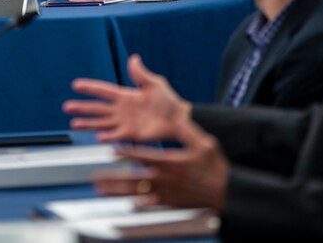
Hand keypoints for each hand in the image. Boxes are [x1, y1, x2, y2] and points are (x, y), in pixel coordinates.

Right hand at [63, 54, 191, 141]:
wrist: (179, 119)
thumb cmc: (168, 101)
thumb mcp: (154, 84)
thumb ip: (141, 74)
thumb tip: (133, 58)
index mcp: (125, 96)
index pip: (103, 91)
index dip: (90, 88)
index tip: (76, 85)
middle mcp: (121, 110)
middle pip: (97, 108)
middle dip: (82, 108)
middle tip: (67, 107)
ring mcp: (124, 123)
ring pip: (101, 123)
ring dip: (88, 123)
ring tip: (74, 124)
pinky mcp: (131, 135)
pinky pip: (115, 136)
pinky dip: (107, 137)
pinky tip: (98, 137)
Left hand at [94, 120, 228, 210]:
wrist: (226, 193)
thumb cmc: (216, 168)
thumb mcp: (204, 144)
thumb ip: (187, 132)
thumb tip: (178, 117)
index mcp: (169, 162)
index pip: (142, 156)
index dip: (126, 153)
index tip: (113, 150)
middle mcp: (163, 179)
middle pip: (132, 178)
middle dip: (113, 178)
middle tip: (96, 177)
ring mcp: (165, 193)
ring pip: (136, 192)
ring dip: (117, 191)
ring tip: (102, 190)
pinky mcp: (170, 203)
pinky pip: (151, 204)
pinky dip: (139, 203)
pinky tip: (130, 203)